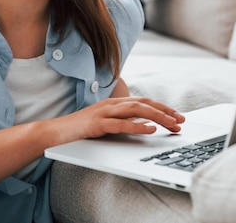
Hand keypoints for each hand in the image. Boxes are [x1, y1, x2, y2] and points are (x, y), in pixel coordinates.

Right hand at [60, 97, 184, 139]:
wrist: (54, 133)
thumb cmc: (81, 130)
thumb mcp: (106, 124)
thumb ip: (123, 122)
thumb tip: (145, 127)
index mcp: (115, 103)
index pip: (145, 102)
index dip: (163, 108)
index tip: (179, 117)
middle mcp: (112, 104)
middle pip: (144, 104)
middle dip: (165, 112)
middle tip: (181, 121)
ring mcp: (103, 112)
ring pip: (135, 110)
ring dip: (156, 117)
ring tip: (171, 124)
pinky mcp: (96, 124)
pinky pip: (120, 124)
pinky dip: (136, 126)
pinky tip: (149, 130)